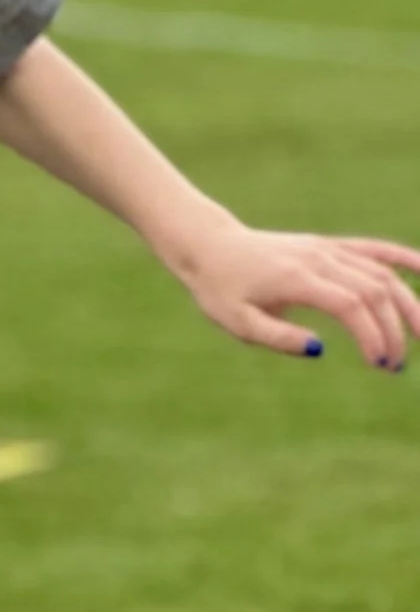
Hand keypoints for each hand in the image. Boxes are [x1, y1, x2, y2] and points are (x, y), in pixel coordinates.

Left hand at [174, 217, 419, 366]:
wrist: (211, 247)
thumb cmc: (221, 290)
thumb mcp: (237, 322)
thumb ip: (277, 337)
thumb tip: (319, 349)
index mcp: (296, 279)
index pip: (350, 305)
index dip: (371, 334)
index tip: (378, 363)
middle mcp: (319, 259)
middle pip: (373, 290)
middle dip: (392, 328)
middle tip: (395, 365)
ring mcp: (326, 249)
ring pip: (380, 272)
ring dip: (406, 303)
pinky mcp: (329, 246)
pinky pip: (373, 249)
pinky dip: (402, 258)